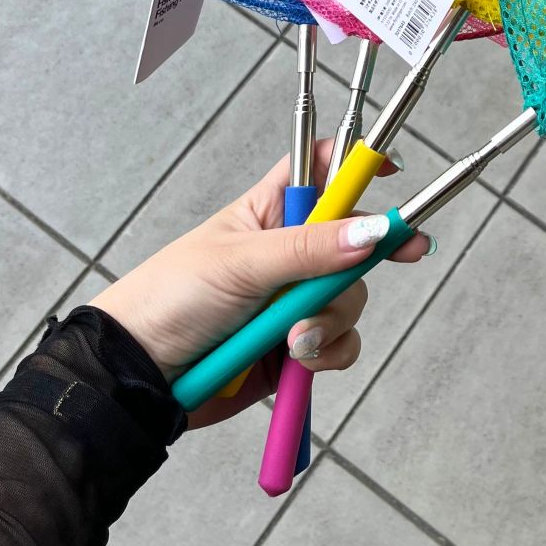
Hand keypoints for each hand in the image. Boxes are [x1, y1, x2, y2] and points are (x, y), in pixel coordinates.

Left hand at [90, 139, 428, 427]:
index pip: (322, 171)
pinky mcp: (296, 346)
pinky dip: (327, 354)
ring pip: (349, 298)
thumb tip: (372, 230)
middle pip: (352, 242)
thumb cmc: (171, 299)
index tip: (394, 171)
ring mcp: (293, 301)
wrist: (139, 379)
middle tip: (406, 252)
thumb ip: (310, 249)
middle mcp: (288, 252)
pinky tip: (297, 360)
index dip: (358, 166)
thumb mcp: (242, 264)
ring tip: (293, 340)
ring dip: (331, 320)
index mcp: (269, 211)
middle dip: (358, 263)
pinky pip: (339, 343)